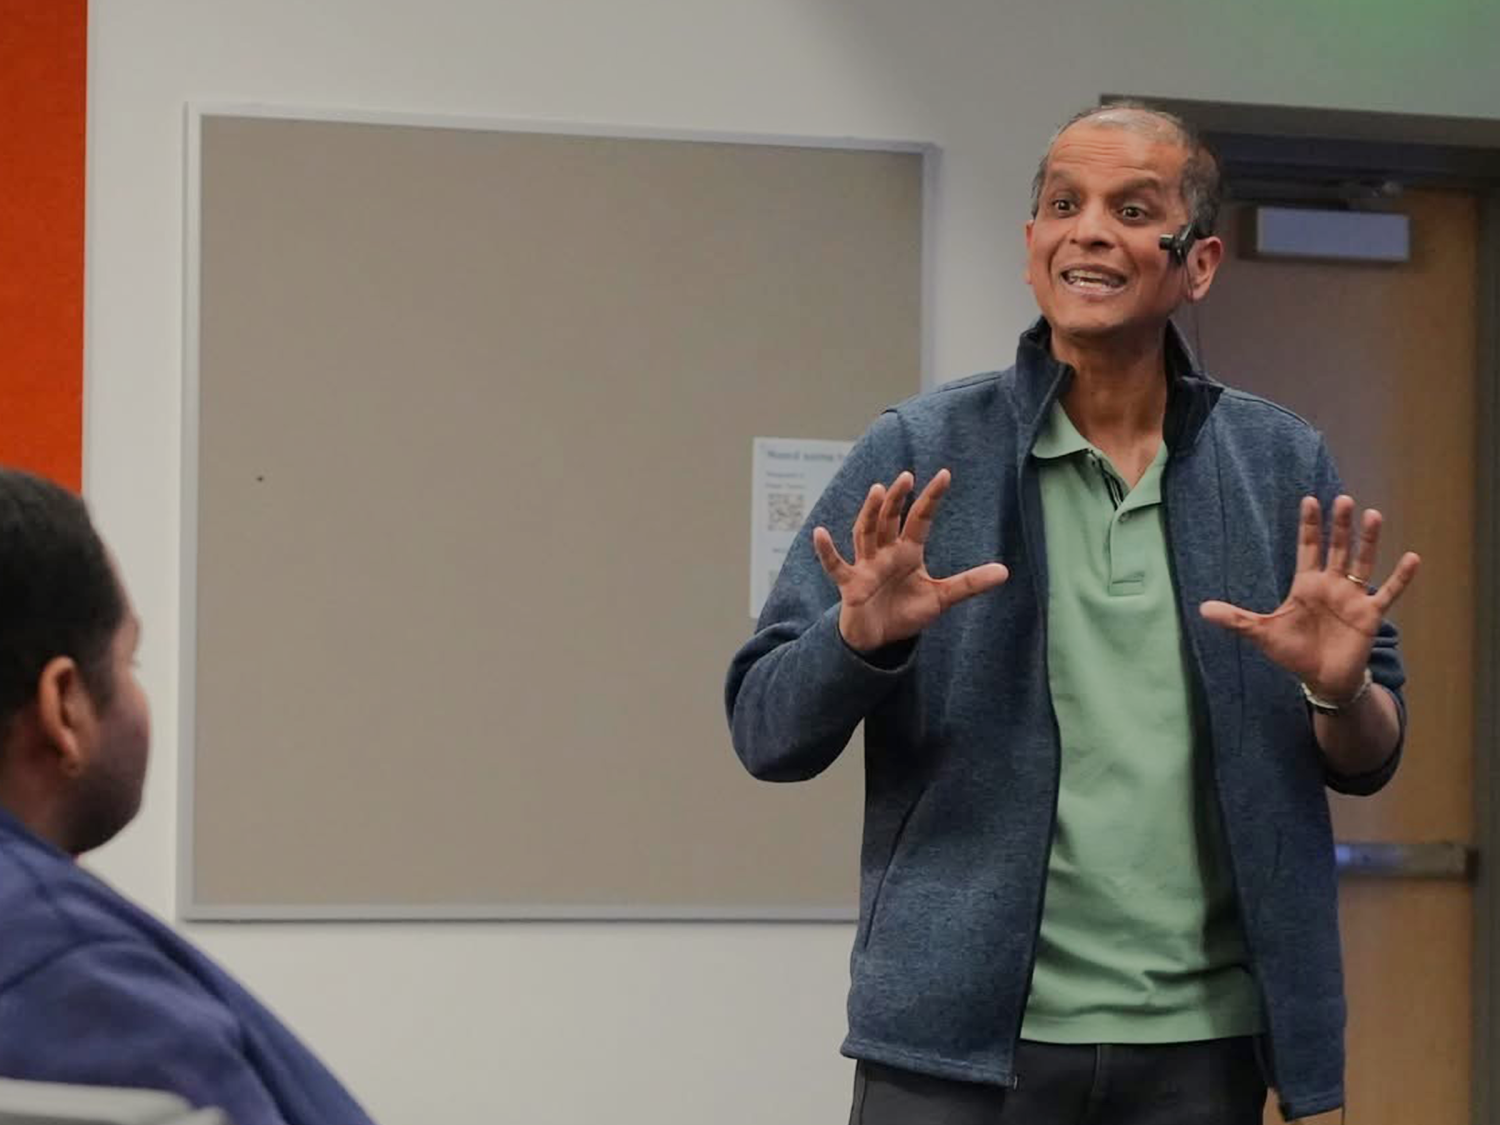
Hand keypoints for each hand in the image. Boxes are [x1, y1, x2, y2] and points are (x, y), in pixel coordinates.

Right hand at [812, 469, 1009, 653]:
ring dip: (870, 513)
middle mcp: (885, 552)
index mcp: (907, 551)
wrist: (879, 639)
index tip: (945, 475)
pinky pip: (836, 565)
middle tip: (906, 477)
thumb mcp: (941, 597)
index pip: (920, 519)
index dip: (931, 498)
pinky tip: (819, 533)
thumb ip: (969, 583)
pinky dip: (827, 551)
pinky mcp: (850, 585)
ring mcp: (866, 566)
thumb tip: (1005, 572)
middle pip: (889, 519)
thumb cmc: (905, 612)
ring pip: (865, 533)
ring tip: (877, 490)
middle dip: (897, 499)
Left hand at [1199, 495, 1420, 700]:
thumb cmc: (1293, 653)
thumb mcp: (1261, 633)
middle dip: (1339, 525)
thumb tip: (1201, 610)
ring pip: (1362, 562)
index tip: (1309, 500)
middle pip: (1337, 548)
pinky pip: (1389, 592)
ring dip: (1367, 541)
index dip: (1309, 525)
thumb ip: (1236, 619)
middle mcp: (1331, 585)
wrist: (1321, 679)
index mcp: (1306, 585)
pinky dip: (1400, 577)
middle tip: (1343, 499)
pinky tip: (1412, 557)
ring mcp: (1353, 597)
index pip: (1308, 547)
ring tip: (1373, 515)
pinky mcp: (1370, 615)